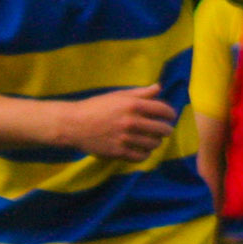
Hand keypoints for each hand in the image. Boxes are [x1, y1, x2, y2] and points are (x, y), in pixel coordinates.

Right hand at [60, 85, 176, 161]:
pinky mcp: (118, 152)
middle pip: (163, 129)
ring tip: (151, 140)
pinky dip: (145, 154)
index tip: (169, 117)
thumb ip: (140, 93)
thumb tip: (158, 87)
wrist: (72, 124)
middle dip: (165, 130)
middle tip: (162, 130)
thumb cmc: (95, 107)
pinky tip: (141, 150)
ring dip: (155, 142)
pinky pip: (141, 156)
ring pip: (154, 144)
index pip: (163, 110)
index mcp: (132, 105)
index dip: (170, 114)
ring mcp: (125, 138)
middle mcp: (131, 121)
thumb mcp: (117, 96)